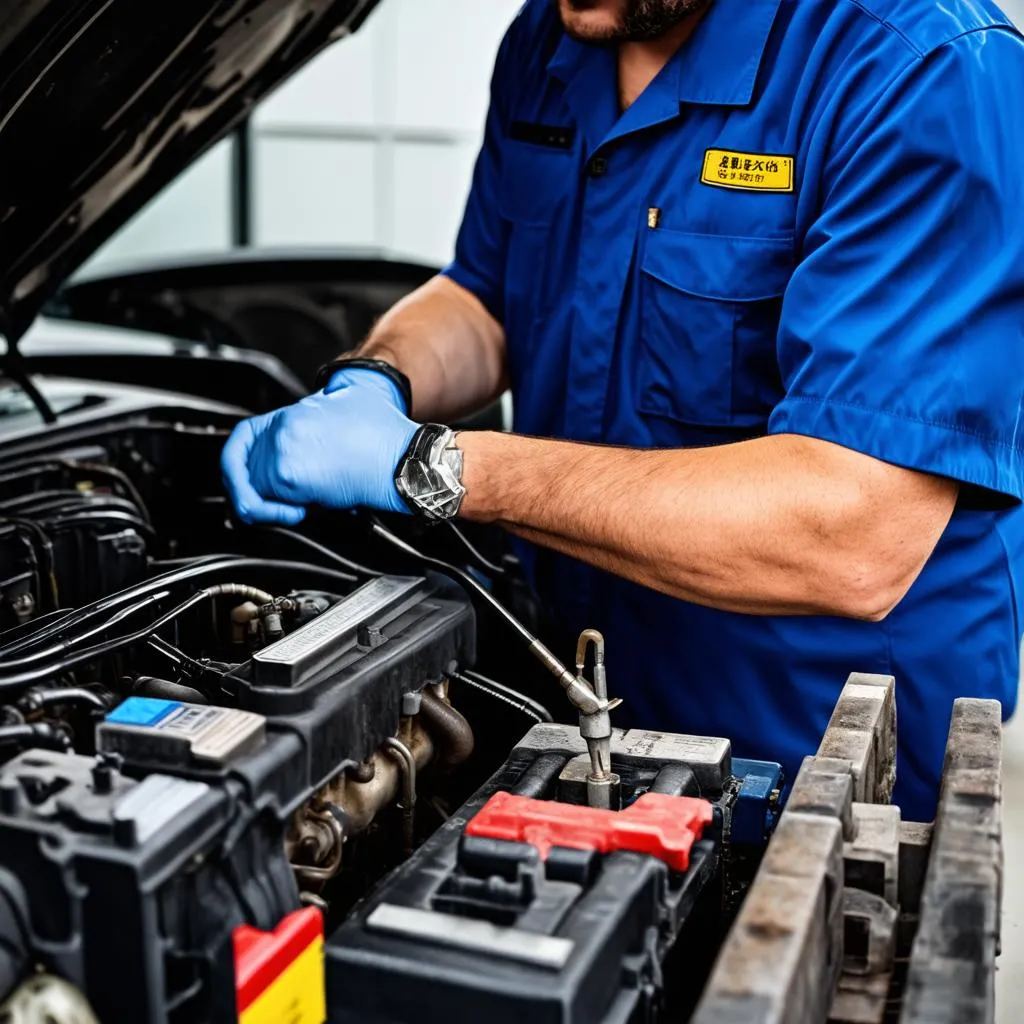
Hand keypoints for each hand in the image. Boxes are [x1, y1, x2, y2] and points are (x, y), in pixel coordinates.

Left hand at [221, 368, 418, 524]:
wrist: (402, 458)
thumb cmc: (386, 440)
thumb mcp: (346, 414)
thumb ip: (315, 423)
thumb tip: (304, 449)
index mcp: (293, 413)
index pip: (244, 437)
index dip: (242, 463)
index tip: (246, 481)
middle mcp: (282, 430)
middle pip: (243, 465)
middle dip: (257, 488)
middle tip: (276, 504)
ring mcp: (282, 451)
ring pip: (251, 486)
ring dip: (270, 502)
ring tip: (299, 506)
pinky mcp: (288, 476)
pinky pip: (263, 502)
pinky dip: (277, 513)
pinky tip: (303, 511)